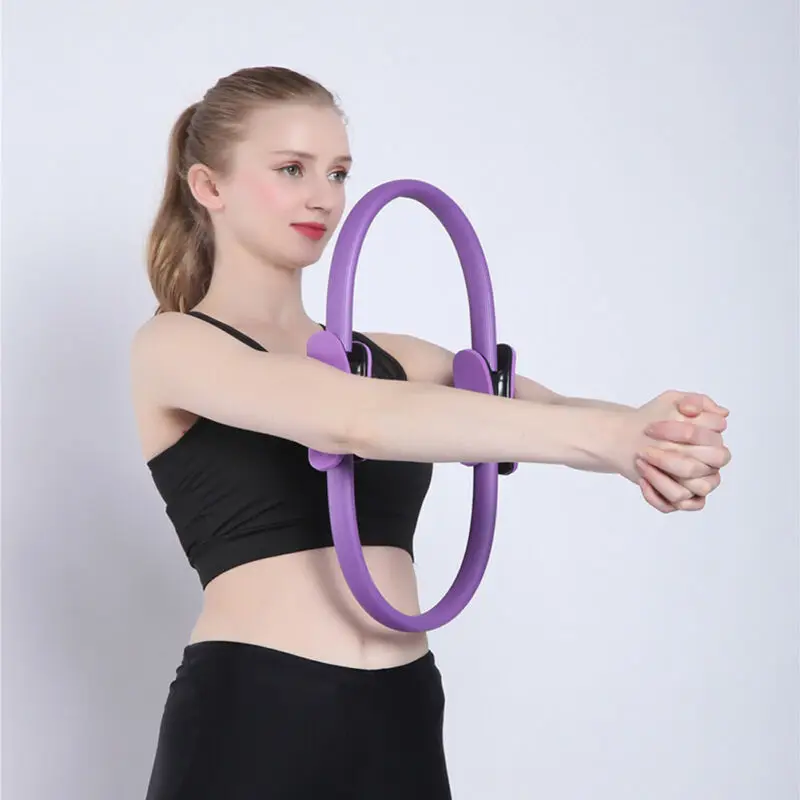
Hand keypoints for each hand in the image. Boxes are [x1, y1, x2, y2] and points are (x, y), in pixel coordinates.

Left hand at [634, 391, 730, 512]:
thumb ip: (697, 401)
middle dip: (669, 460)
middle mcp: (709, 466)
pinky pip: (677, 505)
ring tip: (641, 463)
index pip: (711, 442)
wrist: (628, 436)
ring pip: (690, 491)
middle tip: (645, 450)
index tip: (651, 427)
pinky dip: (657, 496)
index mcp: (713, 443)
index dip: (681, 433)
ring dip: (661, 479)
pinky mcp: (681, 498)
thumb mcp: (671, 401)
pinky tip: (642, 480)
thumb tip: (723, 413)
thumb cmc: (654, 419)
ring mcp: (697, 484)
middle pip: (699, 469)